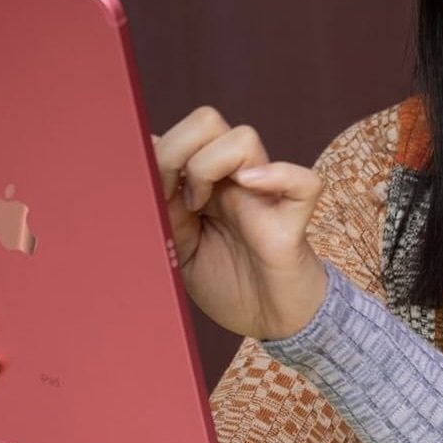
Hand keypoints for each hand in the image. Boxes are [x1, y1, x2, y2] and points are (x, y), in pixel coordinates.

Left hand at [153, 106, 327, 340]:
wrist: (269, 321)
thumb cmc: (228, 285)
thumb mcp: (178, 251)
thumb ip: (162, 212)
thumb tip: (138, 167)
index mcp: (206, 183)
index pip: (182, 133)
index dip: (158, 153)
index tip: (147, 190)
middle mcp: (235, 180)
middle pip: (207, 121)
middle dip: (177, 152)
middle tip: (173, 195)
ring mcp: (265, 195)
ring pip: (244, 138)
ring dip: (211, 167)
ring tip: (201, 206)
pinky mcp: (292, 221)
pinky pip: (304, 182)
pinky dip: (279, 177)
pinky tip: (249, 190)